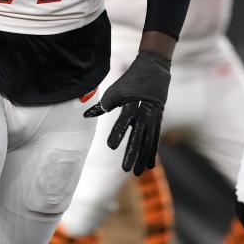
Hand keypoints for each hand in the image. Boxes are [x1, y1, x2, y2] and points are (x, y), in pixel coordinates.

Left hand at [84, 51, 170, 175]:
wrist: (154, 69)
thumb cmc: (130, 81)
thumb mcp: (116, 90)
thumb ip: (103, 105)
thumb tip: (86, 115)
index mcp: (131, 105)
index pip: (123, 122)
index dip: (117, 133)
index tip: (110, 146)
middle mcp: (143, 113)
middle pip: (137, 137)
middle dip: (131, 154)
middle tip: (125, 169)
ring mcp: (153, 118)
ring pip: (147, 142)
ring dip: (142, 158)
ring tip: (136, 173)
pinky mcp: (158, 120)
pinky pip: (155, 139)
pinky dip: (152, 153)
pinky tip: (149, 166)